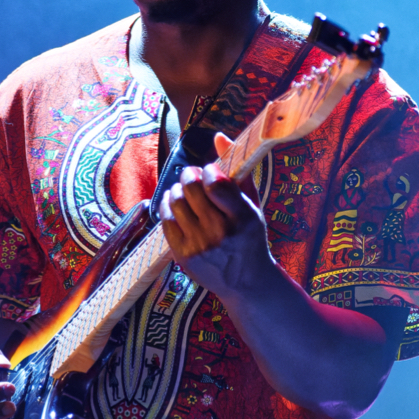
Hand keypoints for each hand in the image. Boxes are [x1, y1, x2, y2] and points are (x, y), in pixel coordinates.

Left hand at [159, 132, 276, 295]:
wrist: (245, 282)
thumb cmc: (250, 238)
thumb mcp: (252, 206)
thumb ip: (237, 172)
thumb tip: (220, 136)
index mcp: (242, 218)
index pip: (214, 184)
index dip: (207, 171)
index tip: (209, 172)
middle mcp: (220, 232)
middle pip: (190, 189)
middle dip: (188, 175)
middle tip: (192, 175)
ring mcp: (199, 245)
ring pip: (174, 202)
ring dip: (177, 189)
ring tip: (184, 190)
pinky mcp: (183, 255)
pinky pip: (165, 220)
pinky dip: (167, 206)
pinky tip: (175, 204)